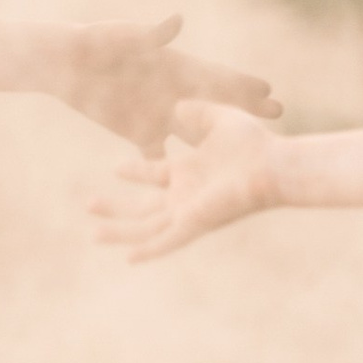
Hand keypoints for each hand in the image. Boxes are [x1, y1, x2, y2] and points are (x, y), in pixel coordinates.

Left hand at [58, 16, 279, 156]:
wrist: (67, 62)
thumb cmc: (96, 42)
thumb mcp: (125, 36)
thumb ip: (152, 34)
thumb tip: (177, 21)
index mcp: (173, 68)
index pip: (214, 76)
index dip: (241, 83)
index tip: (270, 90)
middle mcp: (171, 93)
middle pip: (216, 104)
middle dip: (246, 109)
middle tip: (278, 116)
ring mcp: (157, 113)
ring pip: (196, 133)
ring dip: (218, 142)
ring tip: (248, 155)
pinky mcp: (138, 131)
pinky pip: (159, 156)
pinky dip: (171, 172)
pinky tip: (191, 190)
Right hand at [91, 101, 280, 260]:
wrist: (274, 165)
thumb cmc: (255, 143)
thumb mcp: (219, 118)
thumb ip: (198, 111)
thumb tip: (178, 104)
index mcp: (190, 172)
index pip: (154, 173)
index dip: (135, 170)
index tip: (115, 168)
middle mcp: (186, 195)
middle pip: (143, 207)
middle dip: (115, 207)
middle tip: (88, 204)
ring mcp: (189, 211)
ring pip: (147, 227)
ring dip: (121, 231)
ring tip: (93, 233)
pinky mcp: (195, 223)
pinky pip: (168, 242)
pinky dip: (149, 251)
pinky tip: (129, 259)